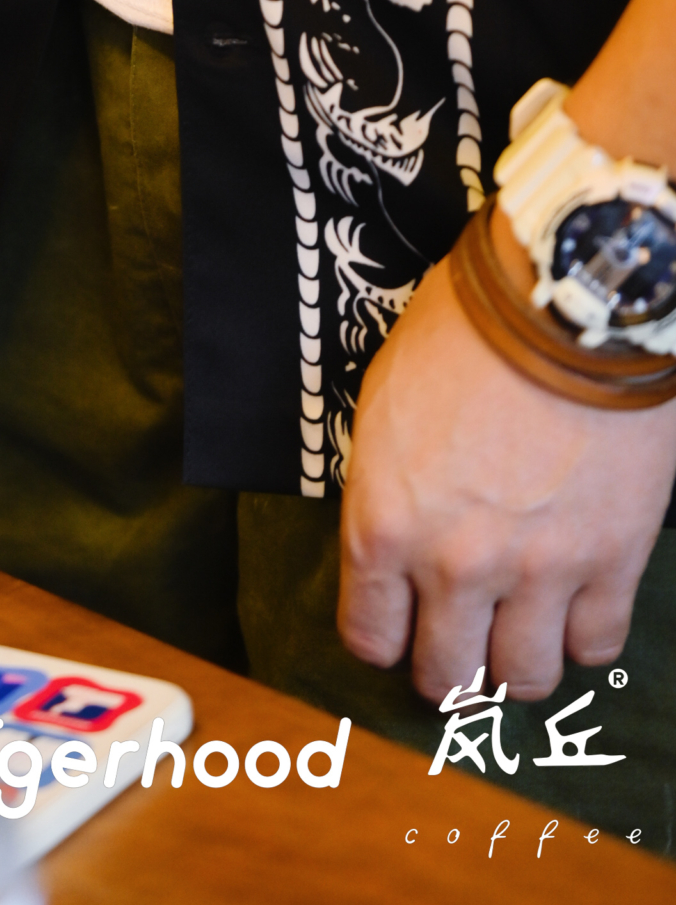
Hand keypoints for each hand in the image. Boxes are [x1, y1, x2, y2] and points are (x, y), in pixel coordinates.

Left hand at [338, 226, 675, 701]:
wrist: (556, 302)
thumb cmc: (459, 337)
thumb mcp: (383, 409)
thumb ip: (386, 492)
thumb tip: (393, 545)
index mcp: (386, 522)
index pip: (370, 636)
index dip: (382, 639)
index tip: (396, 627)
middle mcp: (456, 563)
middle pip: (448, 676)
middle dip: (448, 669)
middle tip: (459, 643)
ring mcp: (539, 569)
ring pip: (525, 680)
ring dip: (517, 665)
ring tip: (518, 631)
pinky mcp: (612, 560)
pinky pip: (598, 646)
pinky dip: (584, 636)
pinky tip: (574, 605)